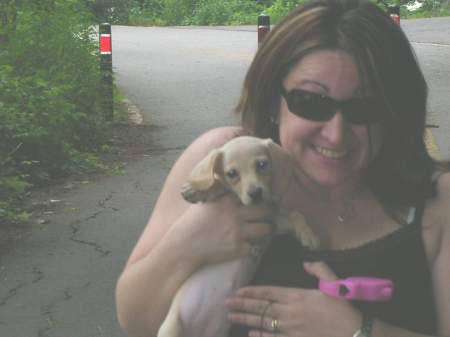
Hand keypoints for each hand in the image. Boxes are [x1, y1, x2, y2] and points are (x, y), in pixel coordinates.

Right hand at [173, 193, 271, 266]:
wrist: (183, 246)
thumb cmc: (190, 224)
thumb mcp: (205, 203)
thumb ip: (220, 196)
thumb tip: (229, 188)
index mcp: (228, 200)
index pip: (252, 196)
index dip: (260, 199)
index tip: (267, 200)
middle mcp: (236, 214)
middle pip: (265, 211)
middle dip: (267, 214)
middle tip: (267, 217)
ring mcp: (238, 232)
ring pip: (265, 229)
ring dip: (263, 231)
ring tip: (259, 232)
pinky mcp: (238, 248)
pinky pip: (253, 247)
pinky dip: (249, 248)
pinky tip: (243, 246)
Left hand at [226, 262, 361, 336]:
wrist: (355, 333)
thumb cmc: (344, 308)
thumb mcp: (334, 283)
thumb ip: (319, 269)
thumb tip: (305, 261)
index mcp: (297, 296)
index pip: (268, 292)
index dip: (251, 292)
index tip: (237, 290)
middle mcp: (290, 312)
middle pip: (260, 307)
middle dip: (242, 304)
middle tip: (226, 302)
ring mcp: (290, 329)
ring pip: (262, 323)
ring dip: (245, 319)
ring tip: (231, 316)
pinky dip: (260, 336)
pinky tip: (250, 333)